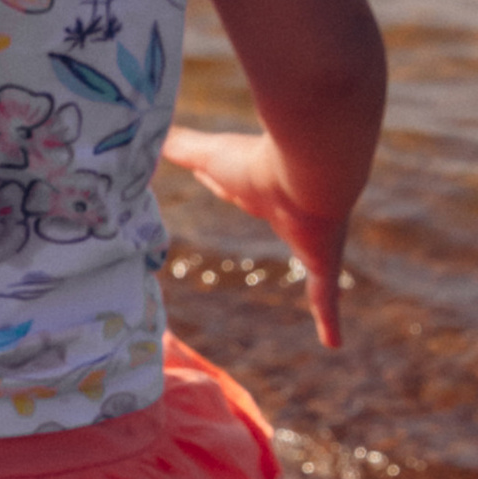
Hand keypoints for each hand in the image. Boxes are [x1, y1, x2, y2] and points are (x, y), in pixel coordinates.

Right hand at [162, 124, 351, 349]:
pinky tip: (334, 344)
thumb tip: (144, 133)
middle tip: (277, 224)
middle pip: (280, 220)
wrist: (311, 169)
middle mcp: (291, 210)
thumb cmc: (256, 161)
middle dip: (283, 220)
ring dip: (315, 274)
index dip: (233, 186)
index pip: (242, 187)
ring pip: (310, 262)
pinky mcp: (323, 262)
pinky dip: (328, 319)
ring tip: (319, 297)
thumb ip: (180, 146)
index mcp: (263, 184)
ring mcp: (311, 238)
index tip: (228, 185)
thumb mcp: (208, 157)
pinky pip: (325, 297)